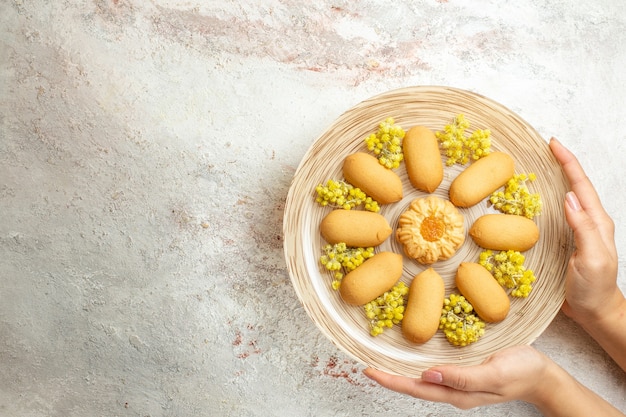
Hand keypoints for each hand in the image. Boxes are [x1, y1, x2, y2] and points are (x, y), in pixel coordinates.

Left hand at [363, 345, 551, 409]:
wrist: (542, 375)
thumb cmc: (521, 371)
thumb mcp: (494, 372)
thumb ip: (463, 377)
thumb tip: (428, 375)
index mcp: (458, 393)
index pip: (417, 388)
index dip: (391, 380)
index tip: (369, 370)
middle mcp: (453, 390)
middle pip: (414, 386)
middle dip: (389, 377)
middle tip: (365, 365)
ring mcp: (458, 383)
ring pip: (421, 379)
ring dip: (399, 371)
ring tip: (379, 360)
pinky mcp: (463, 373)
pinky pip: (434, 371)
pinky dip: (416, 364)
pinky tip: (409, 356)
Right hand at [548, 138, 620, 324]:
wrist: (595, 312)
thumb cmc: (594, 289)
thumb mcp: (591, 259)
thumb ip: (584, 229)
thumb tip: (569, 198)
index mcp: (596, 222)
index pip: (581, 186)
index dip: (568, 163)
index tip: (553, 144)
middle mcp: (588, 222)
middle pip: (575, 185)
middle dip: (561, 163)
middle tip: (544, 147)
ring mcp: (578, 231)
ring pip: (566, 196)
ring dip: (554, 178)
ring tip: (538, 164)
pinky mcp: (567, 240)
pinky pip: (556, 212)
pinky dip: (547, 198)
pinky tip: (535, 197)